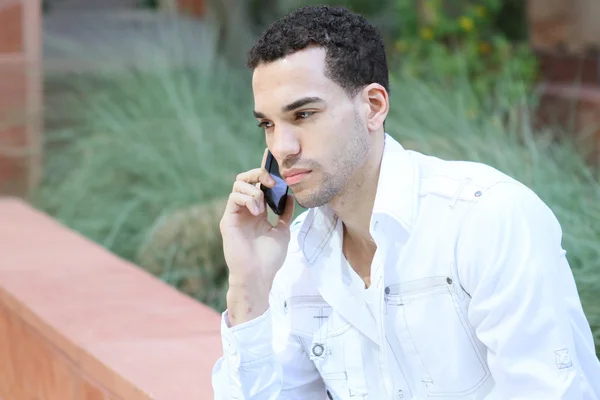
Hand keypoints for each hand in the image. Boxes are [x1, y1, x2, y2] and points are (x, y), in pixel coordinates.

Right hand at [220, 149, 294, 325]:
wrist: (259, 276)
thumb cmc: (270, 258)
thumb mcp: (283, 231)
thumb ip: (285, 213)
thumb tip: (289, 195)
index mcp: (257, 212)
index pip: (259, 185)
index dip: (265, 173)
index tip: (276, 163)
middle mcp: (245, 210)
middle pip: (246, 179)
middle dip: (259, 174)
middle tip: (271, 181)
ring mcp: (235, 214)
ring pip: (239, 185)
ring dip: (254, 189)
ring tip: (263, 205)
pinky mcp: (227, 220)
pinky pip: (234, 197)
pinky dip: (247, 198)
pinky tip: (257, 211)